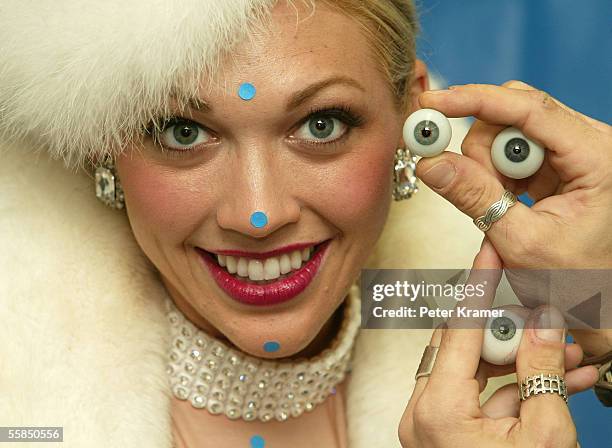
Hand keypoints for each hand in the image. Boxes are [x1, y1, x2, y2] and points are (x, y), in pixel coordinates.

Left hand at [398, 240, 598, 447]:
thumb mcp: (545, 434)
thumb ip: (538, 370)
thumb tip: (542, 318)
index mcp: (436, 411)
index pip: (459, 327)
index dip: (479, 283)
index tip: (491, 248)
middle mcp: (423, 414)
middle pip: (468, 348)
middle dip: (514, 332)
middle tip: (548, 314)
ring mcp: (432, 427)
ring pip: (479, 375)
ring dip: (523, 364)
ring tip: (570, 356)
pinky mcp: (448, 437)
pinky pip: (482, 400)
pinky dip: (515, 391)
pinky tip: (557, 381)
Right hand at [414, 81, 611, 354]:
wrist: (597, 297)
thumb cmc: (578, 278)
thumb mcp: (521, 241)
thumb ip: (475, 198)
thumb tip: (431, 163)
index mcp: (598, 158)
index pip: (530, 109)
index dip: (474, 101)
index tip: (433, 105)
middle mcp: (590, 143)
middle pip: (513, 115)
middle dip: (480, 150)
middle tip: (470, 190)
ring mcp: (573, 150)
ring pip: (506, 131)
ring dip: (485, 166)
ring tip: (496, 206)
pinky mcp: (558, 160)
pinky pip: (510, 149)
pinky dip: (494, 172)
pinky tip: (502, 198)